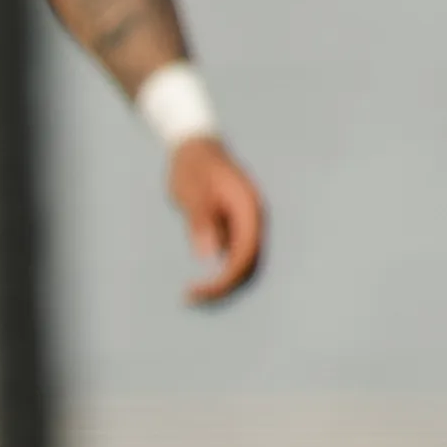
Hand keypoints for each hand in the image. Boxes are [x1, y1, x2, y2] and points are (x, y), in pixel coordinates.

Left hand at [169, 135, 267, 302]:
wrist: (197, 148)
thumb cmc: (193, 168)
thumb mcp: (192, 192)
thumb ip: (201, 220)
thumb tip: (208, 254)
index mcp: (249, 210)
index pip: (244, 255)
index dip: (225, 278)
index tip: (198, 291)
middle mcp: (255, 219)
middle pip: (250, 264)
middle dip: (224, 286)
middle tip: (191, 298)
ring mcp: (248, 223)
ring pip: (245, 262)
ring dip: (224, 281)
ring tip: (194, 292)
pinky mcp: (238, 226)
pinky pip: (236, 254)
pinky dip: (222, 270)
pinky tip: (202, 277)